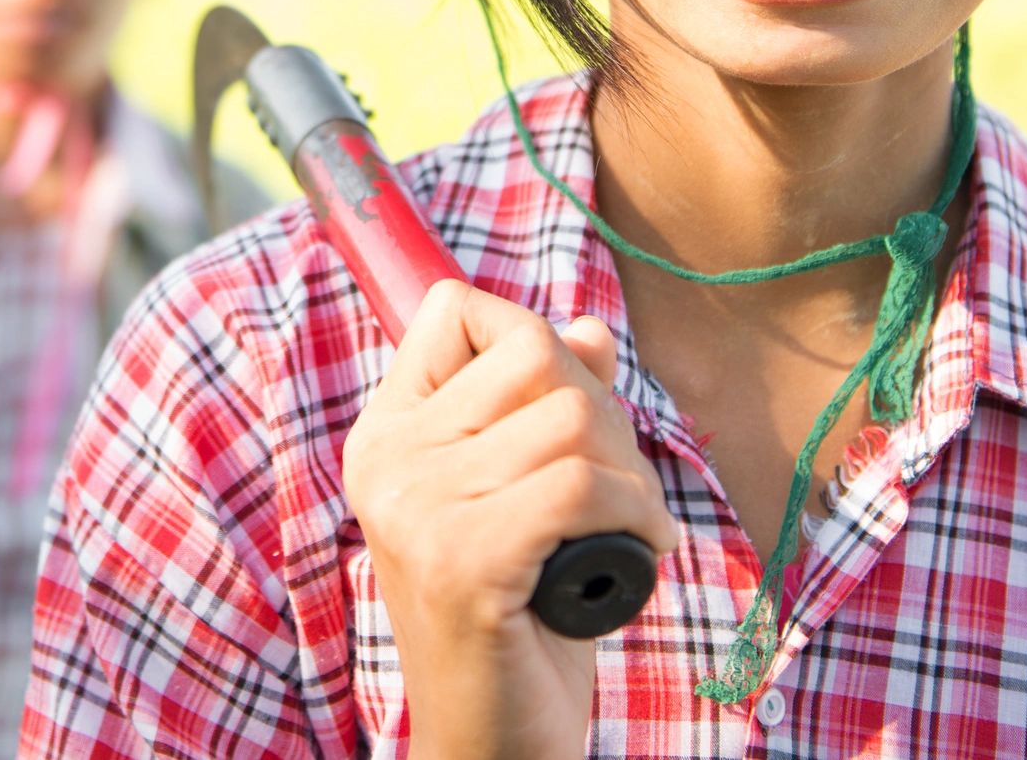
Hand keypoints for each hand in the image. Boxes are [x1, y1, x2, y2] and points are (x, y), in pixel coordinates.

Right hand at [341, 280, 678, 759]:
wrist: (492, 743)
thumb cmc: (520, 618)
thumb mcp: (528, 494)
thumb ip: (550, 406)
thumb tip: (591, 330)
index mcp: (387, 432)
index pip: (456, 309)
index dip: (532, 345)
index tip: (560, 422)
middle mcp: (386, 458)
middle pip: (532, 353)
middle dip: (604, 413)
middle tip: (620, 487)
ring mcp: (415, 507)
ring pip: (570, 421)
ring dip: (631, 475)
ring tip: (630, 527)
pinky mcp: (462, 558)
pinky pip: (581, 486)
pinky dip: (635, 515)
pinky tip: (641, 551)